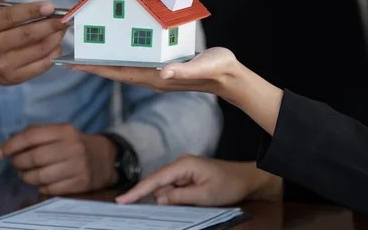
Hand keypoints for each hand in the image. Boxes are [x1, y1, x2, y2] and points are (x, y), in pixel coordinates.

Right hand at [0, 0, 70, 114]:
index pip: (10, 17)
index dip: (32, 11)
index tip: (51, 6)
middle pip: (27, 35)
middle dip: (51, 25)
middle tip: (67, 18)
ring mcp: (3, 66)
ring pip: (38, 51)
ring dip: (55, 38)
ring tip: (63, 28)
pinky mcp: (14, 78)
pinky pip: (40, 66)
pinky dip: (53, 54)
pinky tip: (56, 43)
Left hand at [0, 124, 118, 194]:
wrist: (102, 158)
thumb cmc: (72, 144)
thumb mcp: (58, 133)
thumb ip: (34, 135)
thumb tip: (4, 148)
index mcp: (64, 130)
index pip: (32, 135)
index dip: (12, 145)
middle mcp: (72, 147)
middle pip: (34, 157)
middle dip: (18, 163)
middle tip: (15, 165)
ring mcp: (77, 166)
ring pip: (40, 176)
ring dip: (26, 177)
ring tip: (26, 174)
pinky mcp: (79, 183)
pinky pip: (50, 189)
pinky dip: (40, 187)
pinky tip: (41, 182)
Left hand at [68, 47, 283, 135]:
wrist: (230, 78)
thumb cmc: (217, 69)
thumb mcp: (202, 66)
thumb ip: (183, 71)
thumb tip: (162, 72)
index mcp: (156, 77)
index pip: (118, 72)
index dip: (95, 68)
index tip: (73, 64)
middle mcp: (152, 77)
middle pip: (115, 71)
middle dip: (93, 65)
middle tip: (70, 56)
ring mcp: (157, 74)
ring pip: (123, 67)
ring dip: (104, 61)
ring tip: (87, 52)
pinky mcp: (163, 69)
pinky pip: (135, 63)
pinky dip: (121, 56)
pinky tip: (116, 50)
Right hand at [116, 155, 281, 205]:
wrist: (246, 178)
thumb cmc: (229, 185)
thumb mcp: (205, 195)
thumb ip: (180, 197)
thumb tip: (158, 198)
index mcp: (183, 165)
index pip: (154, 179)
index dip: (137, 191)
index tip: (121, 201)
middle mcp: (179, 164)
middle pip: (158, 185)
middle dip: (163, 199)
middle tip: (187, 202)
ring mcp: (182, 170)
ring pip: (166, 189)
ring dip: (173, 200)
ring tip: (197, 199)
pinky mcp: (186, 176)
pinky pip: (174, 189)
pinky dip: (177, 197)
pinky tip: (191, 199)